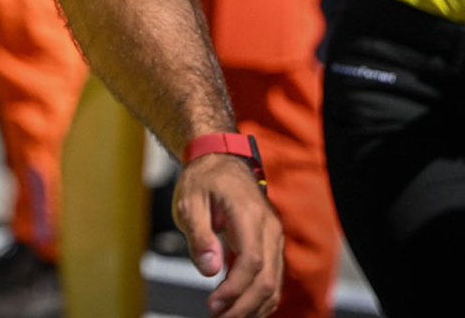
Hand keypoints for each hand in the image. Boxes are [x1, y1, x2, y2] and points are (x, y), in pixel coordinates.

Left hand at [173, 153, 282, 316]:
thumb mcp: (190, 202)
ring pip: (274, 283)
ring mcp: (274, 238)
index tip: (213, 305)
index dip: (235, 289)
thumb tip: (210, 270)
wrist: (220, 163)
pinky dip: (260, 299)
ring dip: (252, 307)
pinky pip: (272, 278)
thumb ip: (200, 235)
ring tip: (226, 317)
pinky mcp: (272, 246)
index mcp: (248, 214)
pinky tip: (241, 309)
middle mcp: (269, 228)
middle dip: (243, 306)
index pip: (251, 261)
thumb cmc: (203, 181)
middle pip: (267, 278)